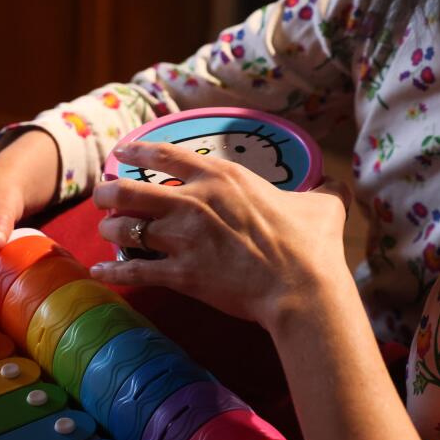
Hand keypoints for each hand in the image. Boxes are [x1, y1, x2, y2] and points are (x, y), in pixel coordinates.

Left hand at [89, 140, 350, 329]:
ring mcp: (183, 238)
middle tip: (102, 196)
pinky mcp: (180, 274)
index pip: (166, 155)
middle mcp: (194, 201)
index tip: (122, 152)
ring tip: (106, 232)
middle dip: (109, 192)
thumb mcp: (323, 205)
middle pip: (130, 190)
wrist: (301, 288)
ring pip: (125, 229)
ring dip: (111, 230)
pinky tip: (100, 272)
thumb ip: (323, 189)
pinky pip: (134, 271)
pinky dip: (113, 271)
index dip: (138, 151)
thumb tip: (338, 184)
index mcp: (222, 176)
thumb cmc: (312, 245)